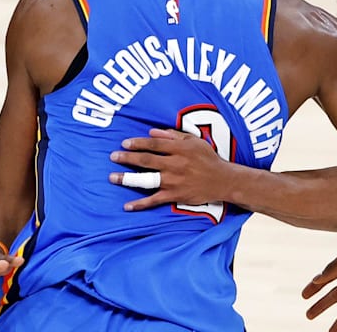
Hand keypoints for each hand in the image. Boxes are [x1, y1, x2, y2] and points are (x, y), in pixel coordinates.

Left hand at [108, 128, 232, 210]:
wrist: (224, 180)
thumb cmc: (208, 158)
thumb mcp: (194, 141)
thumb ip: (172, 135)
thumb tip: (151, 132)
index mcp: (179, 149)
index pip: (154, 144)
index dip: (138, 143)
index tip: (124, 143)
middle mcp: (175, 164)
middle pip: (146, 160)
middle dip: (127, 158)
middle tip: (113, 156)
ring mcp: (174, 181)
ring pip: (147, 179)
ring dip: (128, 179)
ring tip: (112, 177)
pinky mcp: (175, 196)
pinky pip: (155, 200)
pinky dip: (141, 204)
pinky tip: (127, 206)